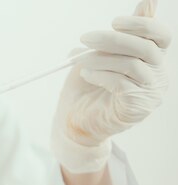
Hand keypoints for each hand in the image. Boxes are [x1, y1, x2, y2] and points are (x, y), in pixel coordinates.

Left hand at [51, 0, 171, 172]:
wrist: (74, 122)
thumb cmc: (88, 89)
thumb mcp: (102, 56)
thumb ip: (121, 35)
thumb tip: (147, 2)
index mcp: (152, 60)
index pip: (160, 36)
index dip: (141, 24)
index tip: (114, 22)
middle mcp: (158, 76)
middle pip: (146, 48)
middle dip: (113, 40)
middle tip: (85, 38)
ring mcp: (149, 93)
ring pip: (131, 65)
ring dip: (101, 59)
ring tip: (79, 61)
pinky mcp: (136, 108)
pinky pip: (121, 84)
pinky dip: (100, 75)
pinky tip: (86, 75)